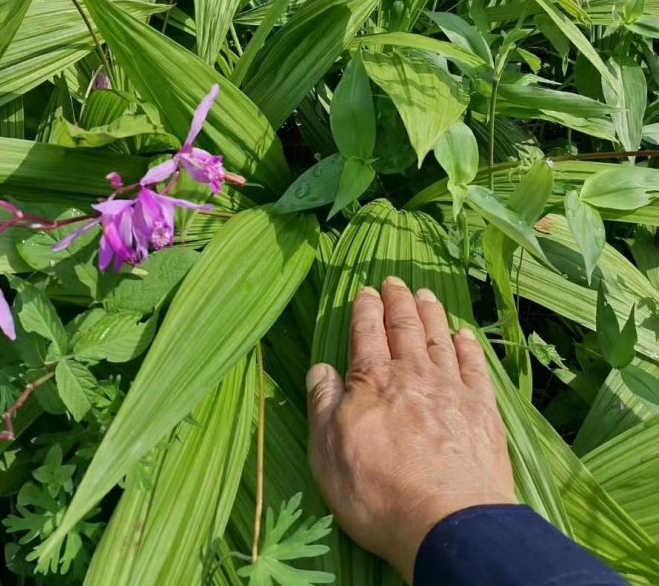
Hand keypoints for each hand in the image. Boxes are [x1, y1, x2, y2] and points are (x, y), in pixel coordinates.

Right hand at [306, 277, 515, 582]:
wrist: (448, 521)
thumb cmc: (378, 492)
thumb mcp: (328, 453)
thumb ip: (323, 405)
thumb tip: (320, 369)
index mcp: (372, 381)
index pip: (366, 333)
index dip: (365, 309)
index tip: (366, 291)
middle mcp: (412, 374)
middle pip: (404, 327)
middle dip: (398, 301)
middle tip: (395, 282)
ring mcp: (450, 389)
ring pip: (439, 339)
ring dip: (431, 314)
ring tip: (426, 295)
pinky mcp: (482, 410)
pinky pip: (474, 366)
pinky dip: (468, 347)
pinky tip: (465, 335)